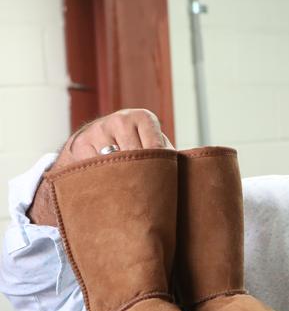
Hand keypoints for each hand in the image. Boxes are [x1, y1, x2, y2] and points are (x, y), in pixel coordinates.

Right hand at [27, 109, 173, 225]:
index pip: (156, 148)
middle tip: (145, 193)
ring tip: (127, 190)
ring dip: (122, 179)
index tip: (159, 184)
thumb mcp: (149, 142)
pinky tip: (107, 182)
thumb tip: (186, 170)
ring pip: (116, 163)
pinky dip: (102, 178)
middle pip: (136, 156)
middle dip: (141, 176)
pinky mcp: (81, 144)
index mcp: (143, 117)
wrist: (89, 140)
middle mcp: (121, 119)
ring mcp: (99, 130)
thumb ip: (165, 152)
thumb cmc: (131, 145)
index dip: (159, 169)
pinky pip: (96, 167)